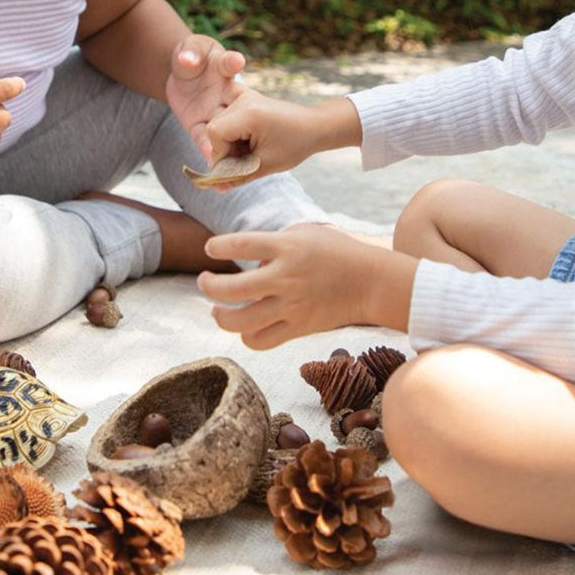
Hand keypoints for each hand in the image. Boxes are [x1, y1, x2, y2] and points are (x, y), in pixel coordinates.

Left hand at [164, 34, 245, 161]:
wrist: (182, 77)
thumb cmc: (190, 55)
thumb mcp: (190, 48)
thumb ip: (190, 51)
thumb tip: (188, 59)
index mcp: (222, 67)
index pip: (229, 63)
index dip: (233, 62)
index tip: (237, 61)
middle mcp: (225, 92)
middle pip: (235, 103)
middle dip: (242, 112)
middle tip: (246, 118)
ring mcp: (215, 111)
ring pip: (223, 127)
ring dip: (228, 139)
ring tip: (230, 151)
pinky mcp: (199, 125)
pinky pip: (204, 138)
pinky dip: (207, 149)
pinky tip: (211, 161)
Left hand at [197, 224, 416, 348]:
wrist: (370, 282)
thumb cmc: (335, 252)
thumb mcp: (303, 233)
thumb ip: (271, 244)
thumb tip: (244, 261)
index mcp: (286, 248)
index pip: (241, 245)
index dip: (218, 247)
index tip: (210, 249)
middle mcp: (285, 278)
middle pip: (232, 289)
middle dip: (209, 286)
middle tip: (204, 281)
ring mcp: (291, 306)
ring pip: (240, 322)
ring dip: (221, 316)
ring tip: (218, 310)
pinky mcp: (298, 328)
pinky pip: (260, 341)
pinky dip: (246, 335)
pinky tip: (245, 325)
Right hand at [204, 88, 328, 179]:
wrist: (314, 126)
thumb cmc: (295, 144)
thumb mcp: (266, 164)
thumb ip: (238, 175)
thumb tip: (216, 187)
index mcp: (249, 114)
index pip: (214, 133)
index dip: (220, 153)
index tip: (237, 164)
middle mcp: (243, 101)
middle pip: (214, 127)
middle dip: (225, 149)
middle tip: (246, 159)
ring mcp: (244, 97)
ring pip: (219, 123)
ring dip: (230, 142)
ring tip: (251, 150)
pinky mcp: (247, 98)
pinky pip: (228, 116)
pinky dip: (233, 131)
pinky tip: (247, 138)